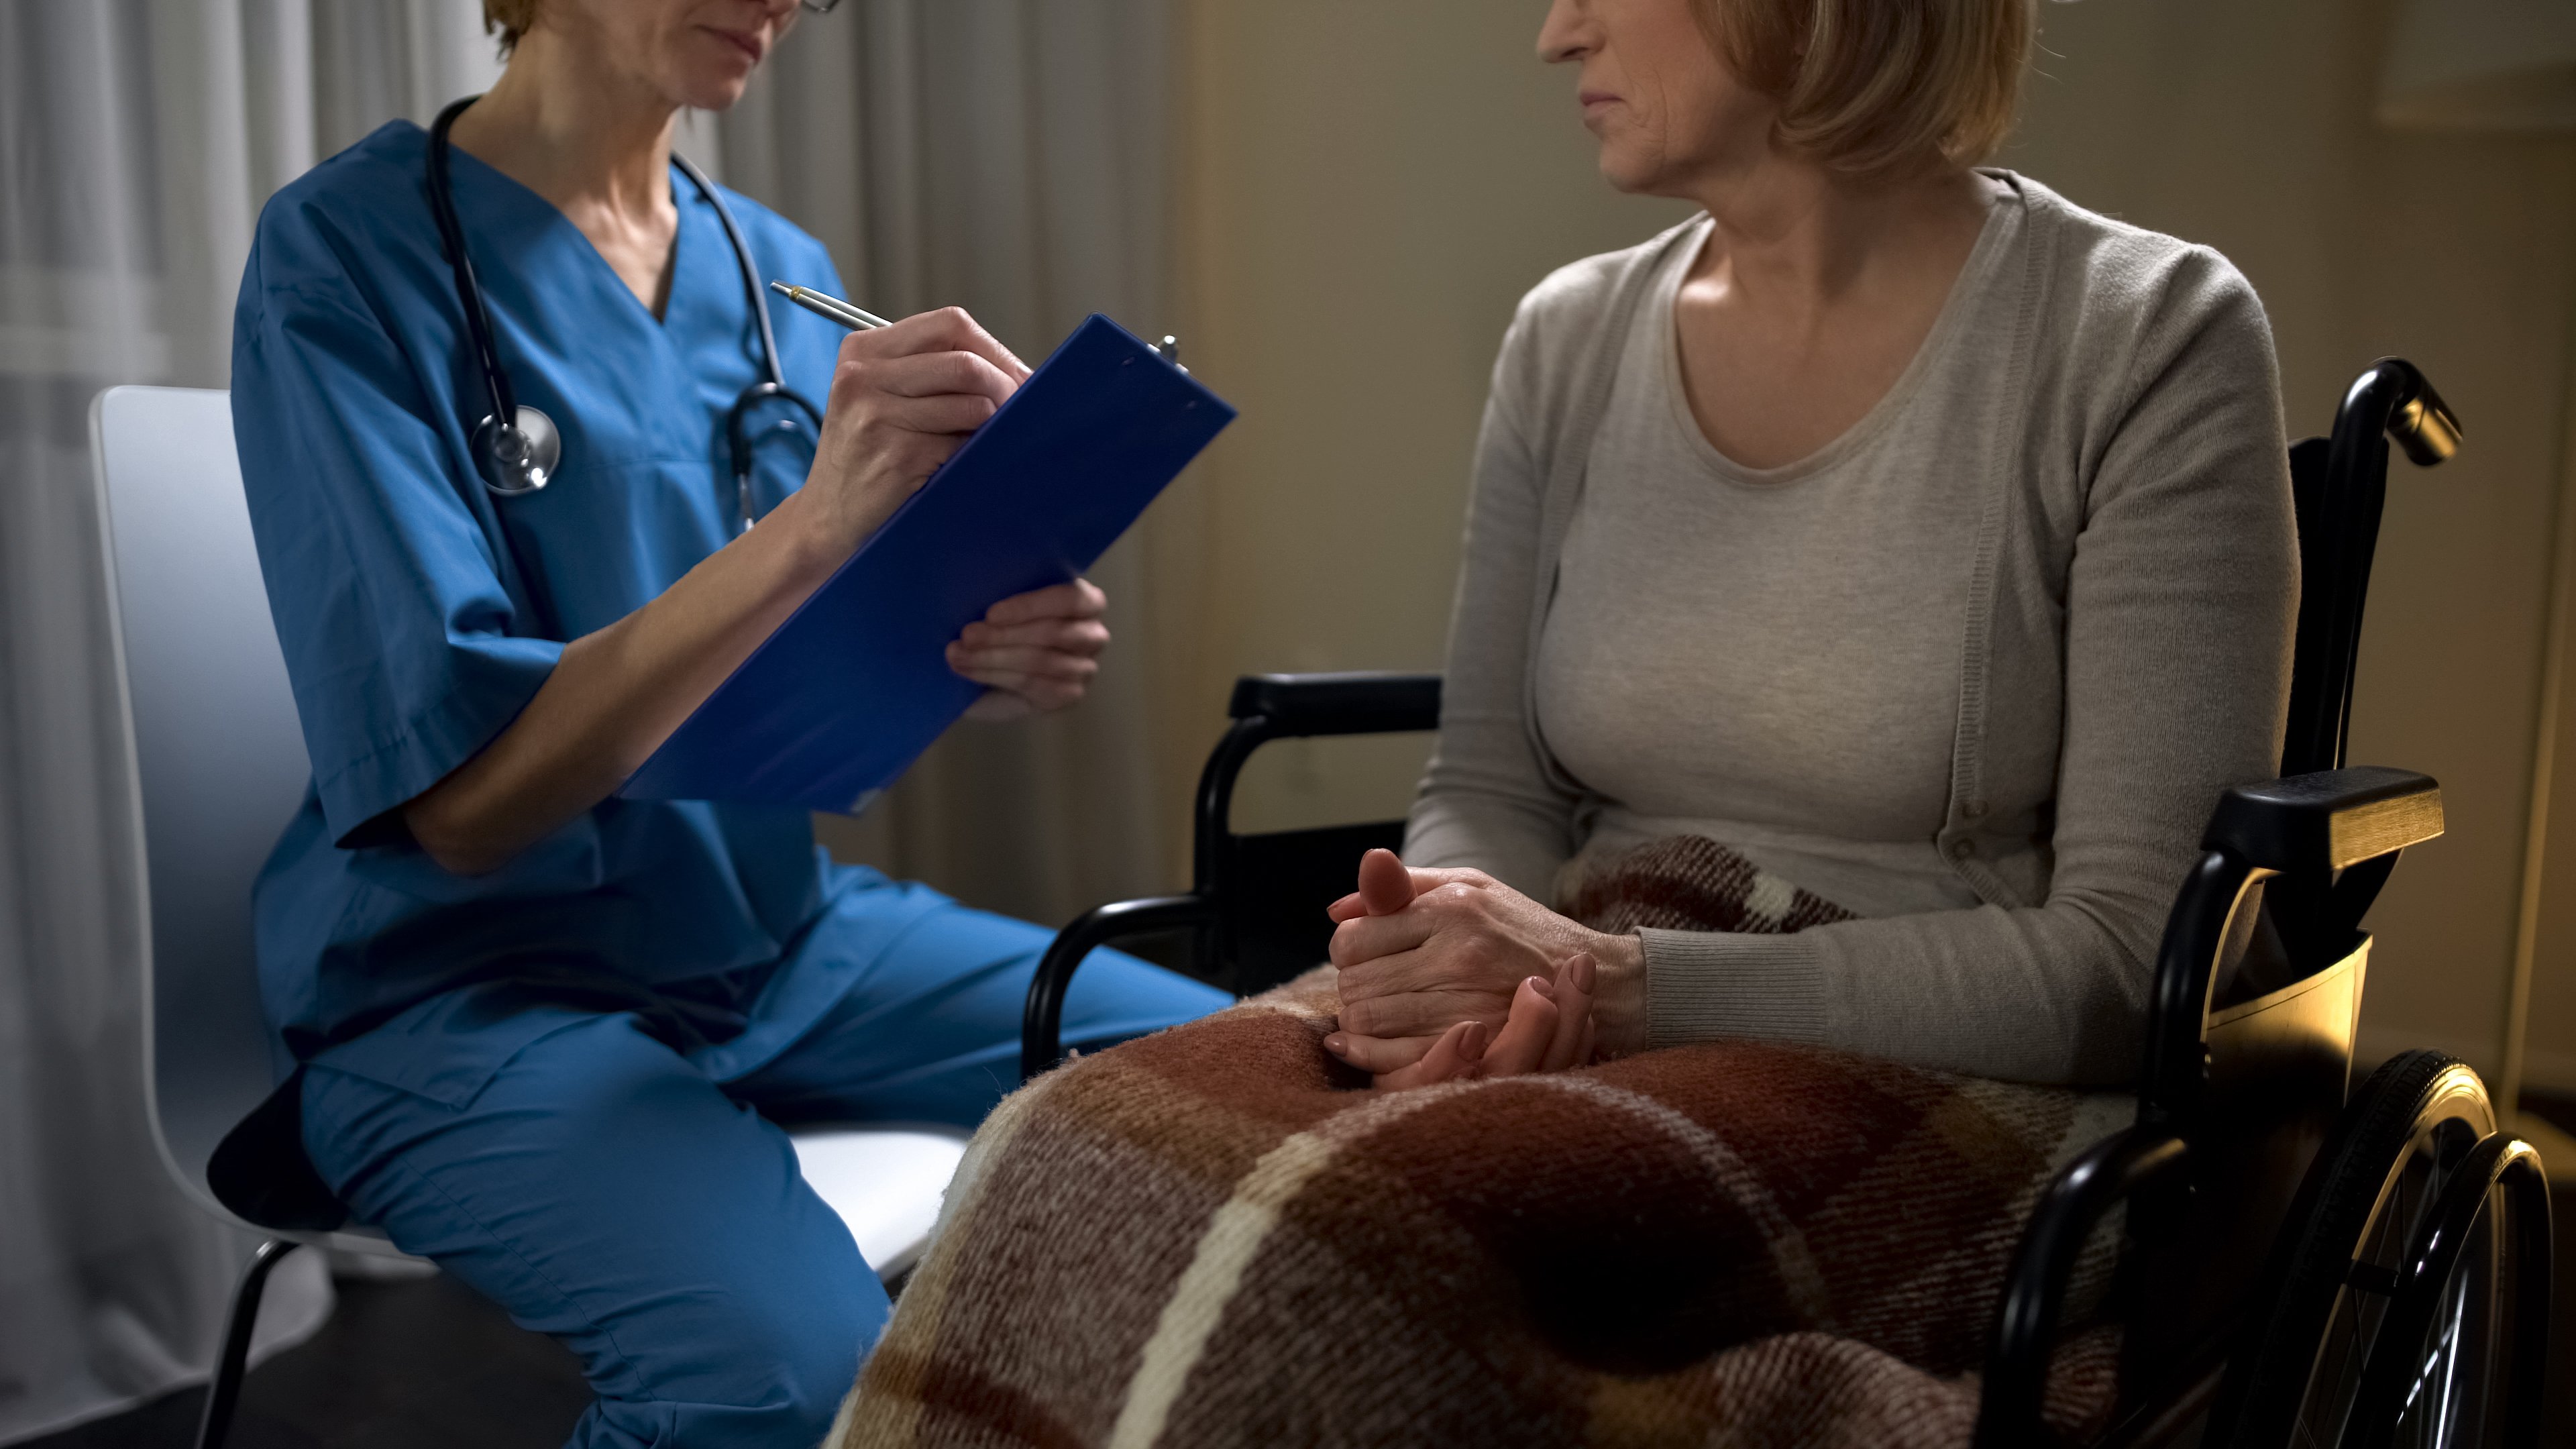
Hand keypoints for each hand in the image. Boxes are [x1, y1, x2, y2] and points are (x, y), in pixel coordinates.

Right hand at [803, 307, 1029, 553]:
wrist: (826, 520)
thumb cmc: (868, 458)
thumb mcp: (881, 399)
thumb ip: (931, 373)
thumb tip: (1016, 372)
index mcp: (864, 350)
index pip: (950, 324)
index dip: (996, 350)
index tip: (1018, 378)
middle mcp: (863, 376)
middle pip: (966, 362)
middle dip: (1007, 388)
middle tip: (1021, 413)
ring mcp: (876, 416)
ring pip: (973, 404)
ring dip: (995, 426)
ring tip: (989, 441)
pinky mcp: (896, 457)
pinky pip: (963, 446)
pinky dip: (977, 455)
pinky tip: (967, 465)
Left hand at [950, 579, 1110, 719]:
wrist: (997, 674)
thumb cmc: (1006, 627)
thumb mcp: (1007, 604)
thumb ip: (1005, 592)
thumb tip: (976, 587)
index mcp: (1086, 601)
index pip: (1070, 599)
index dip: (1030, 606)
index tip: (991, 614)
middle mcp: (1093, 634)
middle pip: (1053, 632)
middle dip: (1004, 634)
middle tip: (968, 635)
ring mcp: (1085, 666)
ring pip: (1040, 661)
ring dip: (993, 658)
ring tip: (959, 654)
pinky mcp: (1070, 693)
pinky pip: (1033, 686)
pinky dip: (995, 677)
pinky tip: (969, 671)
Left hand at [1322, 848, 1642, 1077]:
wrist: (1593, 981)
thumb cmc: (1521, 927)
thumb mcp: (1471, 887)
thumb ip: (1403, 889)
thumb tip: (1336, 910)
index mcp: (1452, 911)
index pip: (1354, 939)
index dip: (1348, 950)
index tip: (1364, 954)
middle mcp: (1459, 954)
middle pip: (1355, 984)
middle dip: (1352, 989)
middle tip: (1372, 989)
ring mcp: (1468, 1003)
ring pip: (1370, 1021)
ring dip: (1362, 1023)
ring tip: (1383, 1014)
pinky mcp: (1476, 1048)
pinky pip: (1396, 1059)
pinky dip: (1376, 1056)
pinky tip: (1380, 1046)